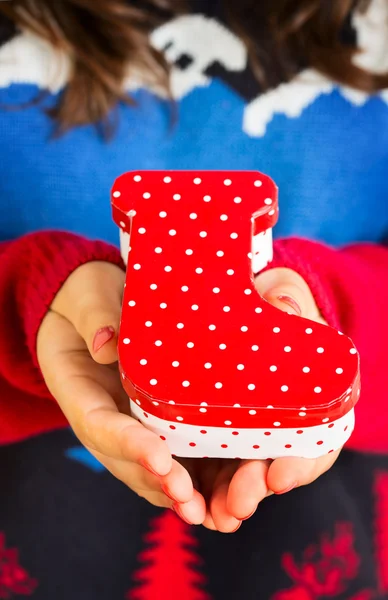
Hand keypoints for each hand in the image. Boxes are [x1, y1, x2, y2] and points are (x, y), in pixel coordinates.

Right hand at [37, 261, 204, 522]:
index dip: (129, 445)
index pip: (102, 425)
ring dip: (191, 496)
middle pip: (132, 464)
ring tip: (224, 514)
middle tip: (196, 504)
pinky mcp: (163, 421)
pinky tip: (236, 492)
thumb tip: (108, 344)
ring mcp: (136, 425)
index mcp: (82, 392)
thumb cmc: (89, 297)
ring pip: (160, 470)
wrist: (98, 304)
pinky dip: (208, 479)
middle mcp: (109, 420)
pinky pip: (183, 454)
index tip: (160, 458)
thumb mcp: (86, 296)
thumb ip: (95, 317)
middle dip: (166, 486)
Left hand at [179, 268, 339, 532]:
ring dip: (231, 499)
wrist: (237, 304)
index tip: (280, 475)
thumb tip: (283, 302)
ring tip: (213, 514)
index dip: (303, 460)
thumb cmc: (266, 298)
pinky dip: (205, 487)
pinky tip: (189, 501)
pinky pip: (215, 465)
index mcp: (312, 393)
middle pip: (280, 466)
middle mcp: (285, 419)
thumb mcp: (281, 291)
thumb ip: (286, 295)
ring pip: (247, 475)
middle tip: (239, 502)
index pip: (317, 436)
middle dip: (259, 487)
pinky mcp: (220, 431)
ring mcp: (252, 429)